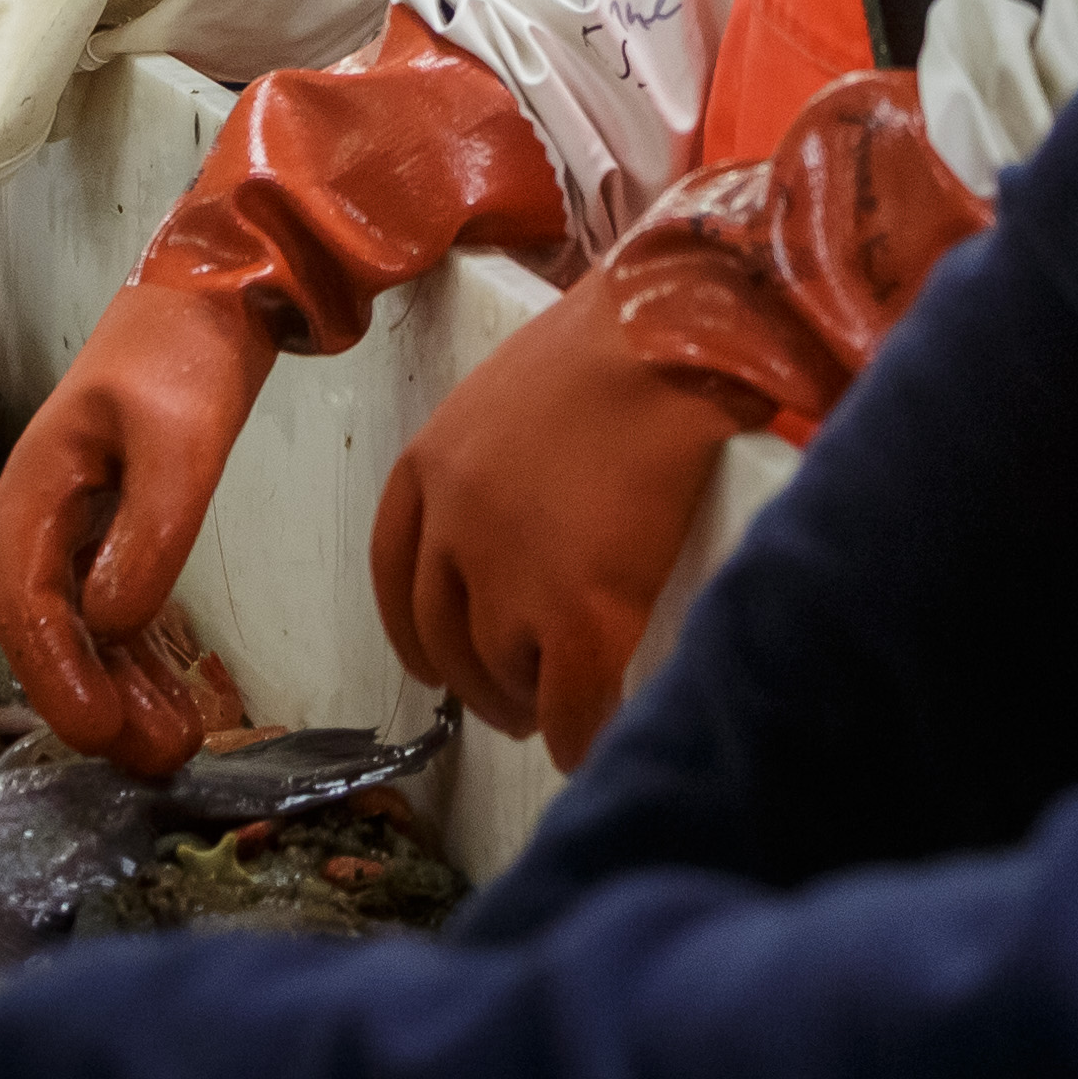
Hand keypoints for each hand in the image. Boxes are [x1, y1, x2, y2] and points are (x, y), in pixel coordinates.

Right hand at [0, 283, 281, 773]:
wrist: (213, 297)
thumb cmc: (184, 357)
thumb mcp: (179, 439)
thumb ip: (149, 532)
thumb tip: (112, 623)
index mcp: (32, 493)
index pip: (25, 605)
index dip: (57, 675)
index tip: (98, 733)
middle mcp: (39, 523)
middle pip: (45, 636)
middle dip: (91, 703)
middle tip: (153, 760)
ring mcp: (73, 534)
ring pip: (81, 637)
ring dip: (119, 694)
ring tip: (173, 751)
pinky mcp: (113, 538)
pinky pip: (112, 618)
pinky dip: (137, 664)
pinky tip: (172, 708)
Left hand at [369, 73, 987, 760]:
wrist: (681, 336)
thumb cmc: (625, 341)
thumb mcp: (521, 387)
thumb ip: (497, 458)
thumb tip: (527, 520)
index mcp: (429, 465)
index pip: (397, 573)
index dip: (419, 629)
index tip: (436, 659)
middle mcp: (453, 525)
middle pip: (444, 637)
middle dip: (476, 681)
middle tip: (512, 701)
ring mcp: (512, 575)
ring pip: (504, 673)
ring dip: (532, 699)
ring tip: (562, 706)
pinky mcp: (580, 612)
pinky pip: (570, 703)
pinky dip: (578, 734)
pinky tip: (591, 742)